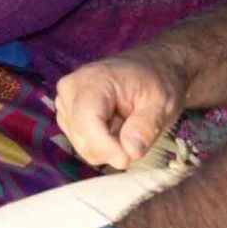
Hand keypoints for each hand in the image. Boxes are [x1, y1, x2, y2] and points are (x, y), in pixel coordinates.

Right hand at [56, 54, 187, 169]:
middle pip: (81, 138)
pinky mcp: (67, 113)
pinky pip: (80, 141)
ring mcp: (65, 102)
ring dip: (106, 147)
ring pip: (80, 144)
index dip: (105, 147)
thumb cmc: (156, 81)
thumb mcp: (161, 103)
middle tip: (136, 141)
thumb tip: (130, 153)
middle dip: (110, 149)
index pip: (86, 122)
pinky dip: (101, 144)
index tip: (129, 160)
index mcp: (91, 81)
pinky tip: (115, 129)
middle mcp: (69, 90)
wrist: (150, 67)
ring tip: (125, 129)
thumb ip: (145, 127)